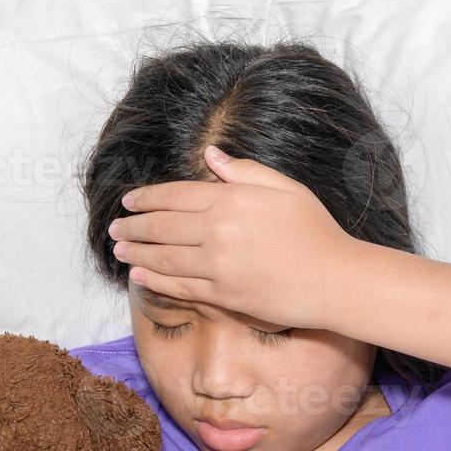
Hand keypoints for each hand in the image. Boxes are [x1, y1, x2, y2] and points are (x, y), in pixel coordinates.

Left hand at [109, 145, 358, 329]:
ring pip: (164, 258)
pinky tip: (140, 276)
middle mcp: (218, 231)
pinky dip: (155, 281)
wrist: (335, 279)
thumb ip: (243, 171)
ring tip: (120, 251)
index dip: (147, 198)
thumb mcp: (285, 188)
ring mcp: (218, 265)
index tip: (129, 202)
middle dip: (133, 227)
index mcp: (231, 199)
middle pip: (162, 226)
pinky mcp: (223, 295)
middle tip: (116, 228)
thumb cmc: (316, 230)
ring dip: (137, 253)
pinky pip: (180, 286)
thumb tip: (209, 155)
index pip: (175, 196)